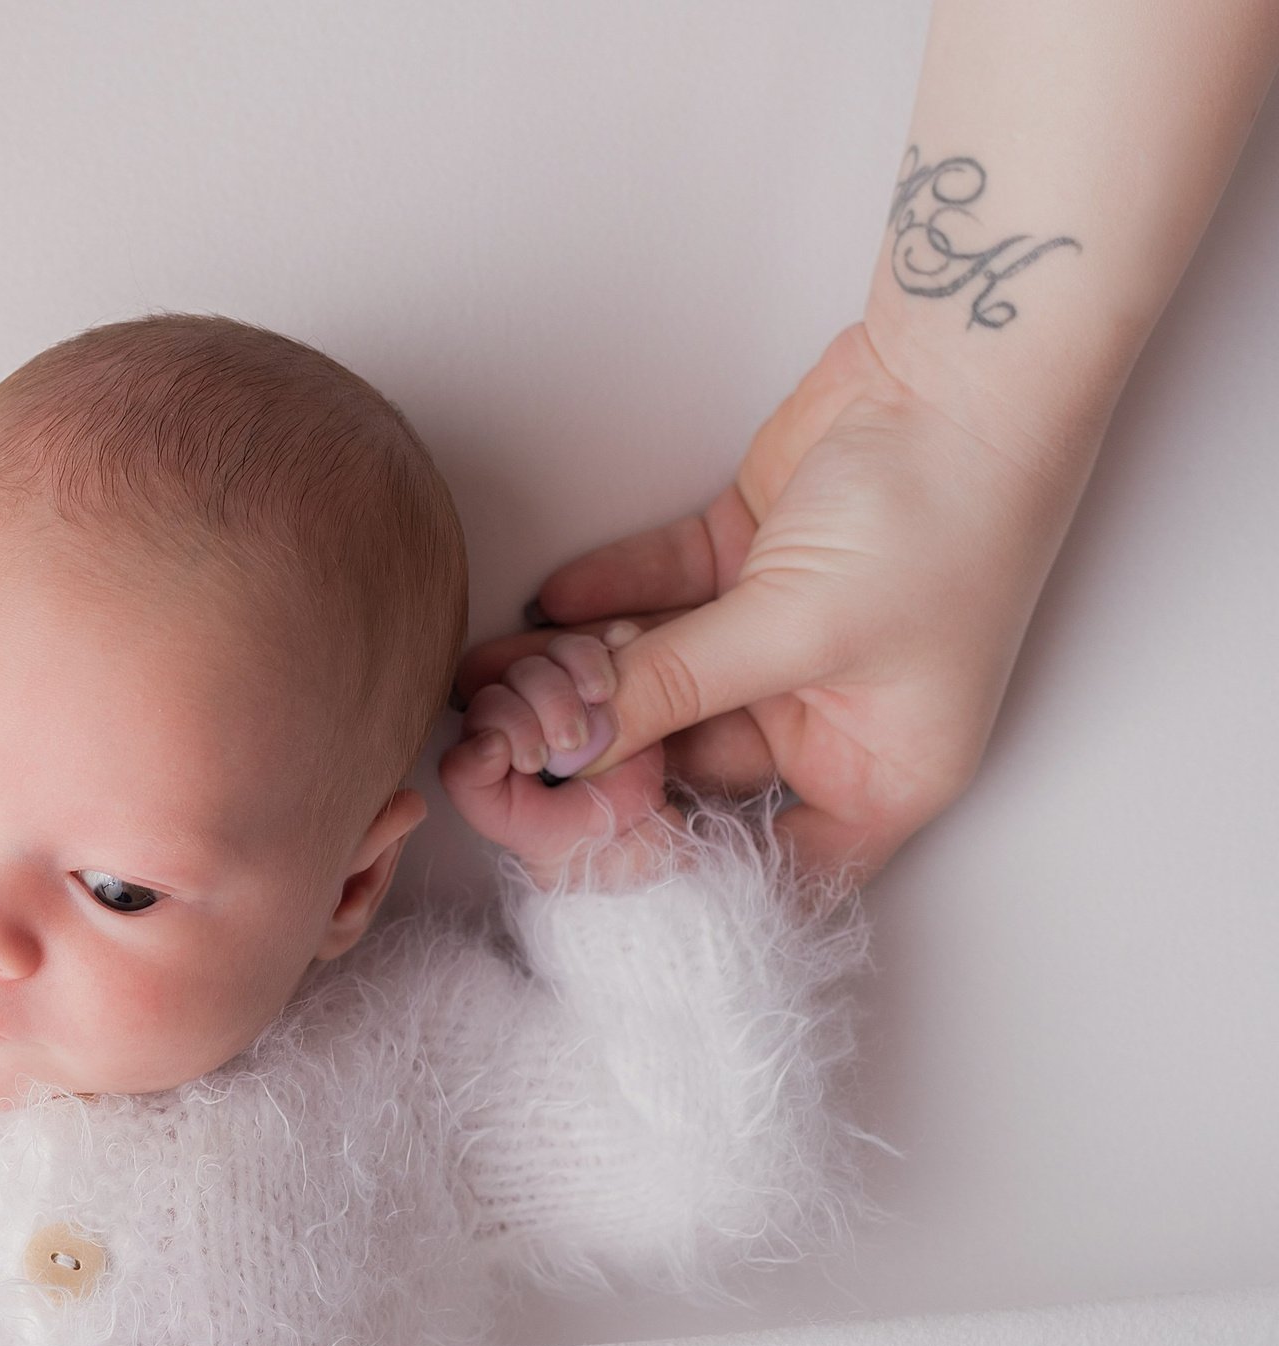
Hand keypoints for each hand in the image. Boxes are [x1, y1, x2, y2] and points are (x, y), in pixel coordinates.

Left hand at [440, 631, 675, 888]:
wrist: (617, 830)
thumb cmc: (551, 825)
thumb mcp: (499, 815)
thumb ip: (467, 781)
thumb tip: (484, 740)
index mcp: (494, 724)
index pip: (490, 699)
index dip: (509, 721)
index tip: (534, 762)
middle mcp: (528, 699)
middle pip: (525, 671)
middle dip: (548, 703)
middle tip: (569, 744)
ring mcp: (572, 685)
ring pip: (562, 652)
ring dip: (578, 678)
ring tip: (598, 712)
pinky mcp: (611, 677)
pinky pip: (608, 642)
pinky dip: (606, 659)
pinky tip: (610, 688)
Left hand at [454, 324, 1078, 881]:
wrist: (965, 369)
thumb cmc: (941, 513)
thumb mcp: (797, 626)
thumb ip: (670, 689)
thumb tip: (564, 745)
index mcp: (881, 773)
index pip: (764, 865)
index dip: (672, 866)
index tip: (576, 843)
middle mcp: (831, 717)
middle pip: (688, 771)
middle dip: (595, 758)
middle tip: (503, 746)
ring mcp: (786, 640)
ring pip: (657, 682)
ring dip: (576, 678)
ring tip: (492, 677)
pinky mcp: (748, 565)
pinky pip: (656, 603)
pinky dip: (600, 604)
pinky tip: (541, 609)